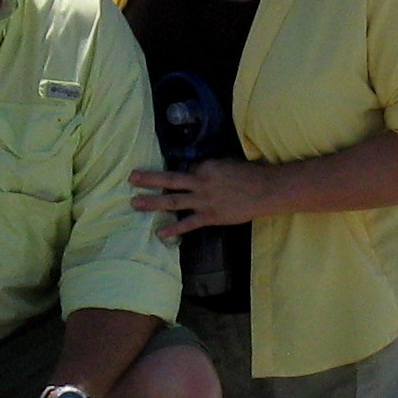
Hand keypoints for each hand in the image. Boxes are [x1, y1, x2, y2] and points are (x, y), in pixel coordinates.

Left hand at [130, 162, 280, 240]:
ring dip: (152, 202)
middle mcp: (200, 182)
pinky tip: (160, 233)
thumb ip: (210, 170)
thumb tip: (198, 174)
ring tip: (134, 203)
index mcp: (205, 167)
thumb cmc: (250, 175)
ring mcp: (204, 201)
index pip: (185, 171)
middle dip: (149, 180)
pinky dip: (174, 229)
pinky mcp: (210, 216)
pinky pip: (188, 224)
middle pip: (169, 180)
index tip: (172, 178)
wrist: (266, 190)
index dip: (181, 175)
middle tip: (131, 178)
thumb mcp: (227, 164)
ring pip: (173, 201)